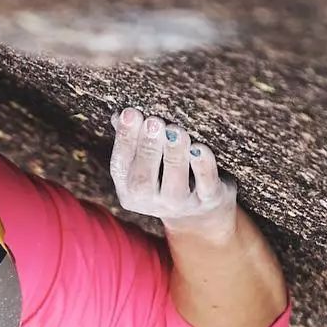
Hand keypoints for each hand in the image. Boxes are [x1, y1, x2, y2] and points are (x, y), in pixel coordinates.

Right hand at [109, 107, 237, 239]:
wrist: (201, 213)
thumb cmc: (166, 176)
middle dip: (147, 148)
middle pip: (143, 179)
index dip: (124, 139)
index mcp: (128, 190)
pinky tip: (199, 147)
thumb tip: (118, 115)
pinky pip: (205, 184)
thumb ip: (134, 142)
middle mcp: (150, 202)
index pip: (119, 165)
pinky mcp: (208, 200)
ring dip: (174, 154)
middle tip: (153, 121)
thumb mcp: (146, 164)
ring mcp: (180, 204)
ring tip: (174, 130)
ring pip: (174, 183)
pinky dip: (202, 166)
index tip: (130, 113)